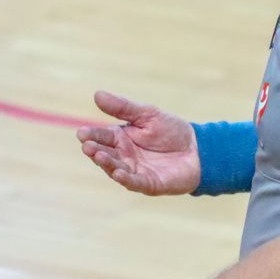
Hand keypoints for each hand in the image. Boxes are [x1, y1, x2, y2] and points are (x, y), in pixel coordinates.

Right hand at [76, 90, 199, 195]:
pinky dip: (125, 178)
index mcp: (120, 138)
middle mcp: (123, 156)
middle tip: (87, 146)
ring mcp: (134, 171)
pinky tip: (118, 173)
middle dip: (94, 150)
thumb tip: (97, 94)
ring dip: (106, 163)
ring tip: (99, 155)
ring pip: (114, 168)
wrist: (198, 149)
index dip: (90, 135)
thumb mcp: (146, 114)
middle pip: (104, 153)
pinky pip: (134, 182)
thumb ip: (122, 107)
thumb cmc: (171, 130)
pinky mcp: (148, 184)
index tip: (81, 133)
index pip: (101, 136)